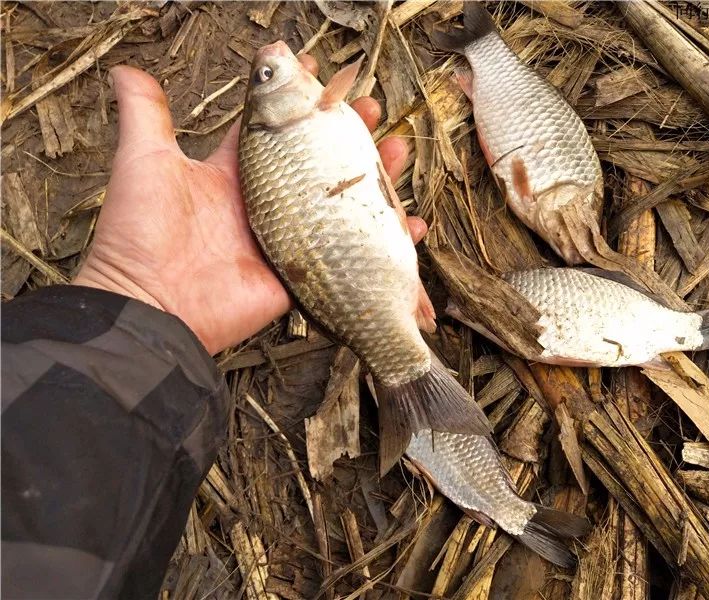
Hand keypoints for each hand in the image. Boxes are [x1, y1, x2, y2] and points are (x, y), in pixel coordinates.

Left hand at [73, 55, 426, 354]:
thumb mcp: (144, 163)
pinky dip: (385, 242)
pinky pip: (351, 255)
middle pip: (317, 163)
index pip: (276, 130)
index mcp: (235, 174)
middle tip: (370, 108)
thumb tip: (126, 70)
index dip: (299, 104)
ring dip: (373, 178)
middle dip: (347, 134)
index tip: (321, 73)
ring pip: (341, 203)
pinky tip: (409, 224)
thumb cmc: (141, 233)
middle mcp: (266, 204)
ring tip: (397, 151)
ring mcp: (287, 240)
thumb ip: (145, 116)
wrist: (153, 307)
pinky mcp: (302, 274)